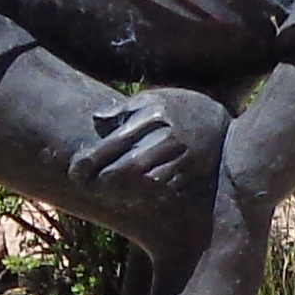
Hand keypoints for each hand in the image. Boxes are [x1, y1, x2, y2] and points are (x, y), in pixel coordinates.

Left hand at [80, 90, 222, 209]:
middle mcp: (169, 137)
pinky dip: (145, 195)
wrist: (219, 121)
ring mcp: (184, 158)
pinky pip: (164, 191)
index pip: (114, 143)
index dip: (90, 162)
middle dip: (103, 181)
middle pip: (127, 168)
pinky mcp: (194, 175)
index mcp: (154, 115)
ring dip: (123, 191)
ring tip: (108, 190)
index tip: (75, 173)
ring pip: (145, 184)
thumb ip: (124, 110)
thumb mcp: (153, 99)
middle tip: (88, 185)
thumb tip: (97, 119)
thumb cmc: (178, 108)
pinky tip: (134, 194)